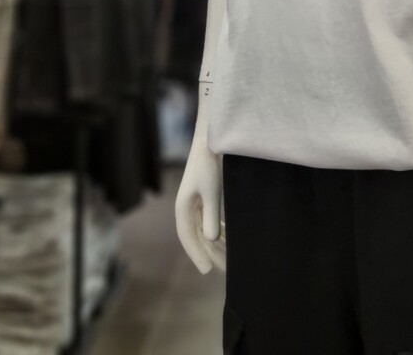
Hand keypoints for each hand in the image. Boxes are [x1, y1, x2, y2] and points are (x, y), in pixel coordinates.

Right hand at [174, 133, 225, 273]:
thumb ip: (209, 216)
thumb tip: (210, 240)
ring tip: (230, 258)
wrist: (210, 141)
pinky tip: (228, 239)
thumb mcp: (211, 191)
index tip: (207, 270)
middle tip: (225, 270)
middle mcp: (187, 208)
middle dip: (210, 253)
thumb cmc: (209, 165)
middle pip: (198, 236)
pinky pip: (210, 220)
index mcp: (182, 208)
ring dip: (216, 244)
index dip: (196, 255)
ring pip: (204, 230)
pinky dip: (219, 230)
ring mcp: (195, 203)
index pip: (188, 237)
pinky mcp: (205, 197)